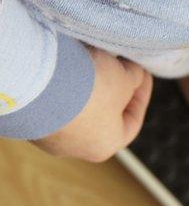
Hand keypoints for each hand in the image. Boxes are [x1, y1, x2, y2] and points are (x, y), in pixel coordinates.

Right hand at [33, 47, 152, 160]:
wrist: (38, 82)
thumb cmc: (93, 88)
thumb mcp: (125, 78)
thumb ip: (134, 78)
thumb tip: (133, 73)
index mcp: (104, 145)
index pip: (132, 123)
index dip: (141, 95)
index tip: (142, 74)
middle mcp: (73, 147)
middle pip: (102, 115)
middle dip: (112, 88)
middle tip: (116, 64)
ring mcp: (47, 133)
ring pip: (75, 107)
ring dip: (86, 83)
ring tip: (92, 58)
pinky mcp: (28, 116)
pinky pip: (52, 99)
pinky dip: (63, 82)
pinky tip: (68, 64)